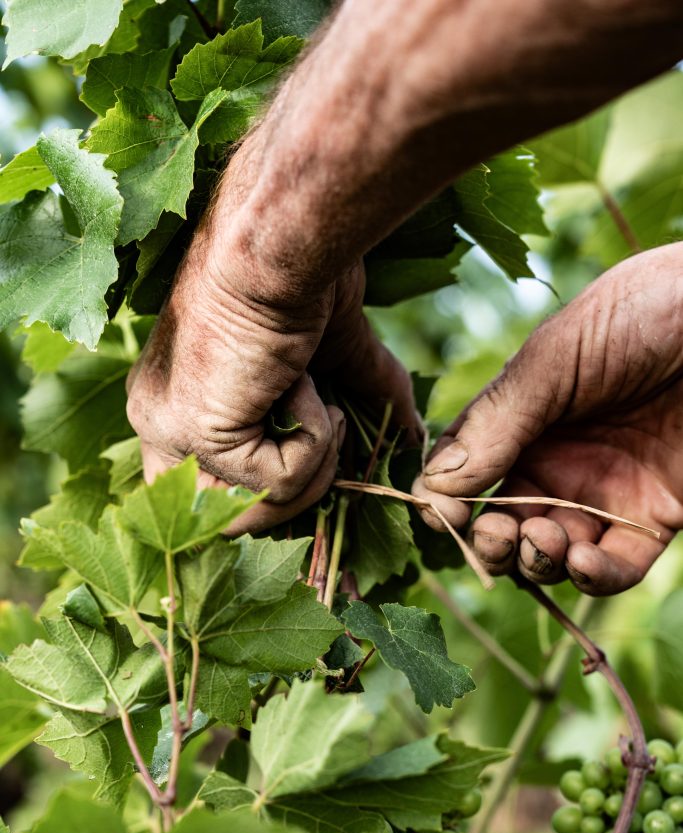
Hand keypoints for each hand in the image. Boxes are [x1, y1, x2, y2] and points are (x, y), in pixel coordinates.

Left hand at [126, 214, 419, 537]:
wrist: (283, 241)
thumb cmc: (300, 279)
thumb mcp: (335, 357)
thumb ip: (361, 402)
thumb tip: (413, 439)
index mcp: (178, 405)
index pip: (213, 495)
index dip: (277, 492)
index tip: (328, 453)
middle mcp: (157, 423)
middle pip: (226, 518)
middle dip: (298, 492)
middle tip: (331, 426)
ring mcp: (168, 431)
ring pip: (251, 512)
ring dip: (312, 466)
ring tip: (322, 402)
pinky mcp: (197, 434)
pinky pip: (277, 482)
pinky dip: (314, 438)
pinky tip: (303, 381)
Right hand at [414, 243, 682, 594]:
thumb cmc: (642, 315)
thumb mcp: (554, 360)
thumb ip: (496, 423)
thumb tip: (433, 484)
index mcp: (518, 418)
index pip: (464, 472)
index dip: (447, 501)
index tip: (445, 516)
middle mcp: (555, 461)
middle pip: (503, 523)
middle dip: (491, 542)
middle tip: (498, 537)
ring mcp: (603, 492)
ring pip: (551, 553)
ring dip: (536, 560)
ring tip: (545, 538)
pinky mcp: (654, 517)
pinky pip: (614, 566)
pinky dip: (592, 577)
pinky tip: (582, 561)